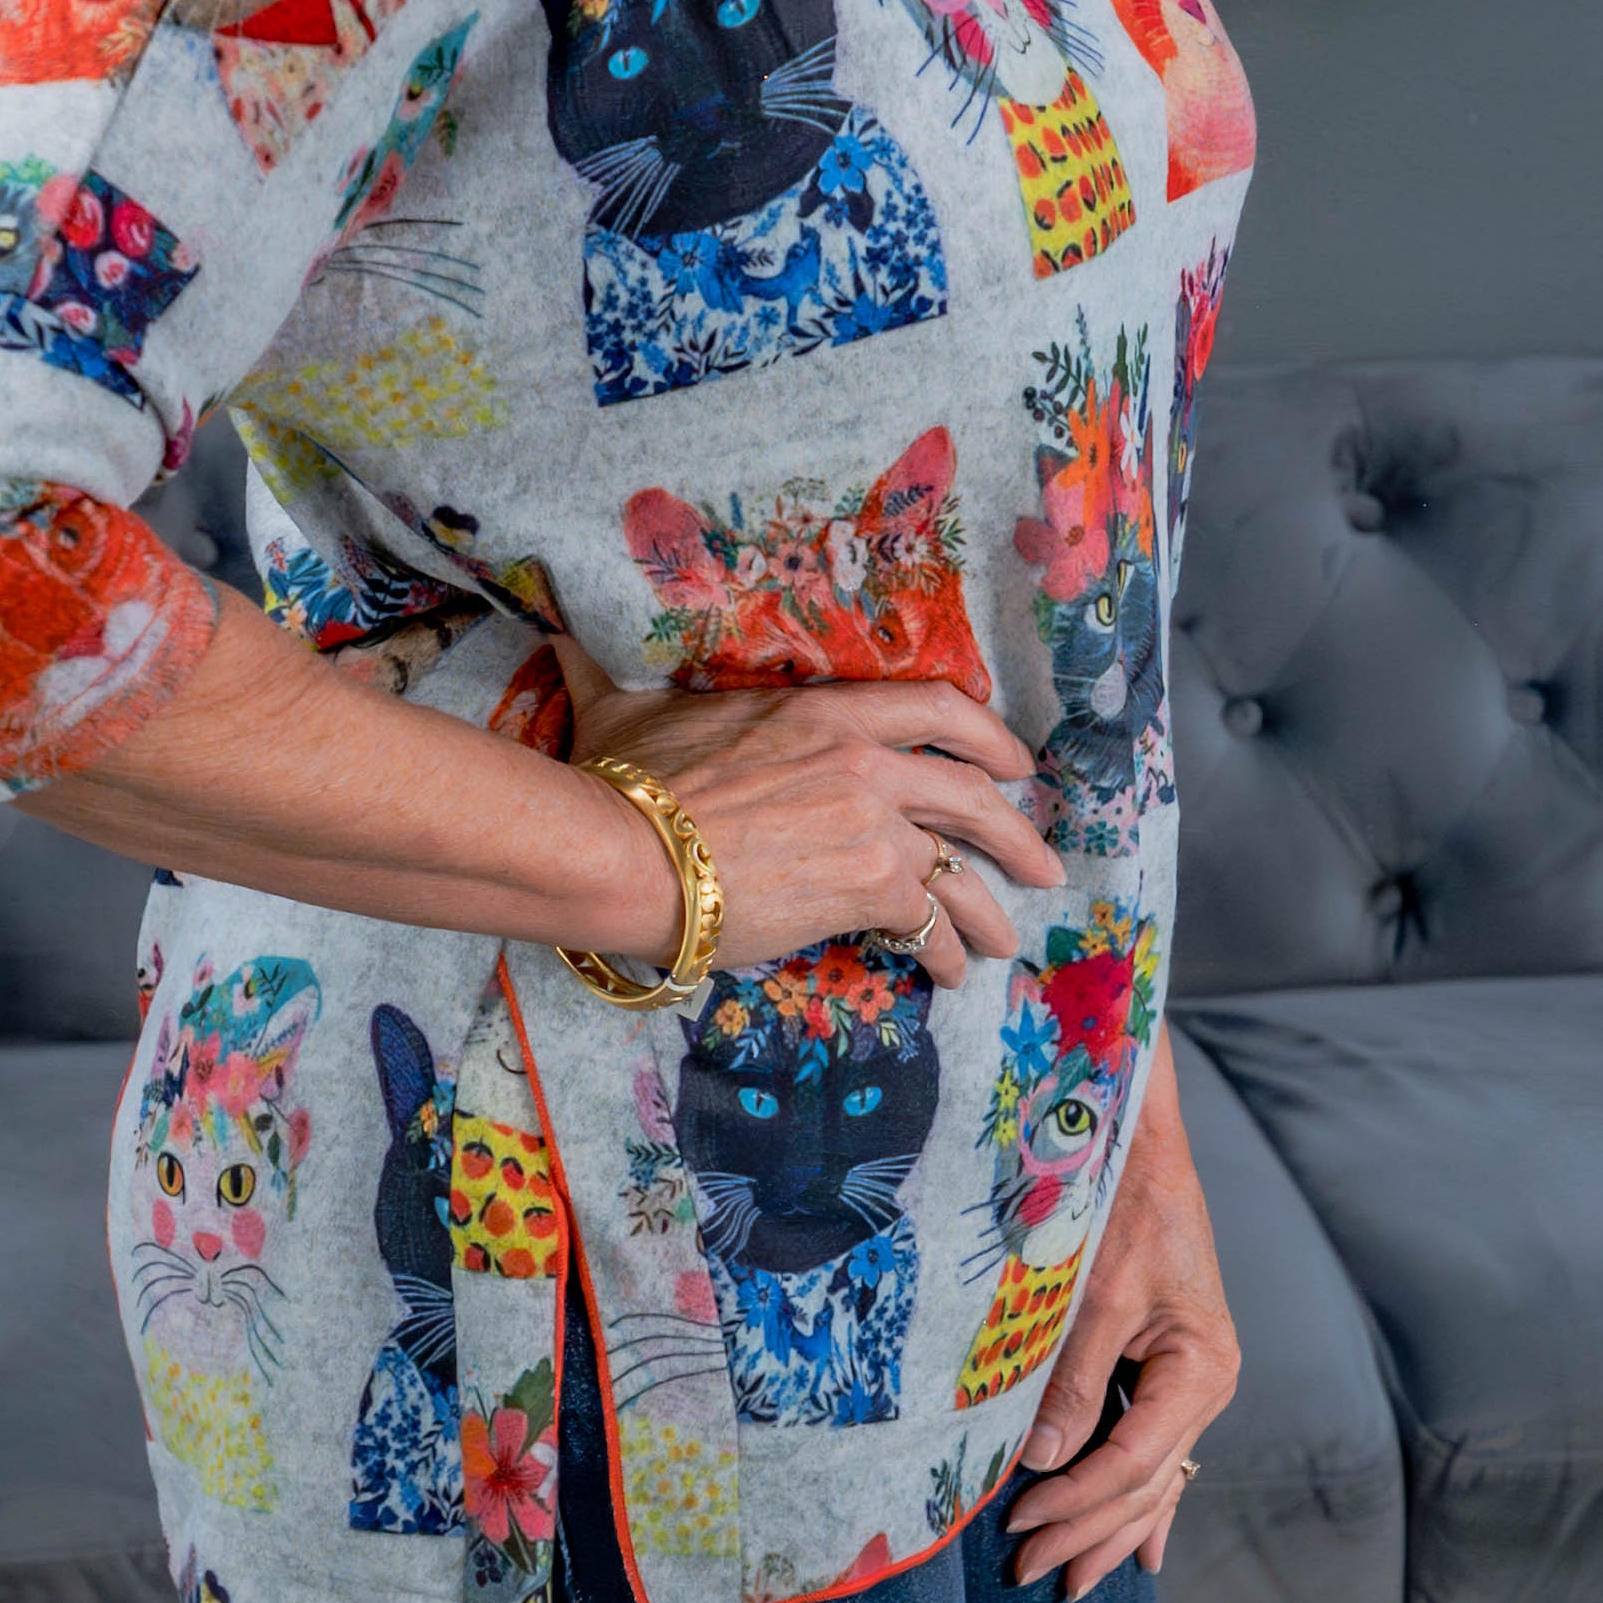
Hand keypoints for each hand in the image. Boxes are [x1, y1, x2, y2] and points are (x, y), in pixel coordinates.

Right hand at [563, 660, 1059, 992]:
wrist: (621, 849)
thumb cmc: (618, 783)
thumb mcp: (627, 708)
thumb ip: (613, 671)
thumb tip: (559, 628)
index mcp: (823, 709)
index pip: (936, 705)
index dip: (987, 735)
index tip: (1011, 762)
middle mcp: (865, 758)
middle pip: (973, 792)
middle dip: (1017, 833)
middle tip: (1044, 865)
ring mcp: (873, 821)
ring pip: (961, 867)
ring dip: (991, 909)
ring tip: (1007, 939)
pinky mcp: (867, 885)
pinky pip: (927, 924)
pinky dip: (945, 953)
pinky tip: (952, 974)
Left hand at [1001, 1047, 1236, 1599]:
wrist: (1138, 1144)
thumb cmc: (1120, 1205)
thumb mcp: (1095, 1292)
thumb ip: (1072, 1379)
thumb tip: (1043, 1462)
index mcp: (1201, 1368)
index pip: (1137, 1462)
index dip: (1079, 1502)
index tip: (1022, 1526)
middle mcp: (1204, 1385)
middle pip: (1147, 1485)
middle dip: (1089, 1534)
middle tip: (1029, 1577)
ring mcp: (1190, 1385)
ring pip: (1153, 1481)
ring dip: (1109, 1531)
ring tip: (1070, 1582)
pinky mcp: (1168, 1377)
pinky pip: (1158, 1457)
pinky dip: (1144, 1505)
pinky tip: (1144, 1555)